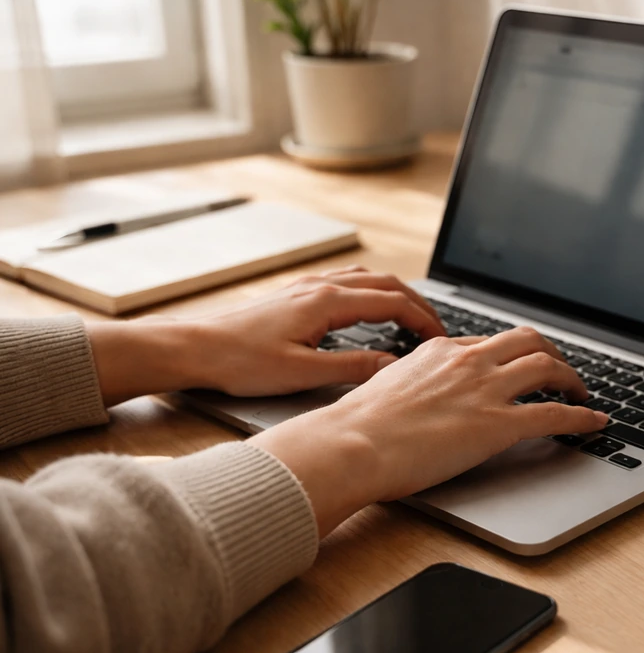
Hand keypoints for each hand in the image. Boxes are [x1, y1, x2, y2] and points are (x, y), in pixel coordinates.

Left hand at [86, 266, 445, 405]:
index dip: (423, 320)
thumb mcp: (303, 372)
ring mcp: (307, 287)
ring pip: (367, 280)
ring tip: (412, 318)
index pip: (392, 303)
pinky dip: (371, 293)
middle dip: (418, 305)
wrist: (195, 348)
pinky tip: (369, 309)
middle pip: (386, 285)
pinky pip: (346, 283)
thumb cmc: (240, 362)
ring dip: (395, 295)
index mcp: (327, 302)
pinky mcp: (296, 295)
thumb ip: (354, 367)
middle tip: (437, 330)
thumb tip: (394, 366)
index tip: (441, 338)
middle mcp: (320, 287)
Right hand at [250, 327, 609, 536]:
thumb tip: (411, 395)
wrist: (351, 444)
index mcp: (438, 351)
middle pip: (527, 340)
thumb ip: (409, 384)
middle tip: (561, 371)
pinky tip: (593, 423)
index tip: (519, 364)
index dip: (511, 354)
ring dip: (572, 379)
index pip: (487, 342)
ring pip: (547, 367)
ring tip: (581, 393)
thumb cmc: (356, 427)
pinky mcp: (498, 424)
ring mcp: (485, 389)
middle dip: (551, 353)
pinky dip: (581, 416)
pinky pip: (554, 413)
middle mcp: (467, 361)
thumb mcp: (384, 389)